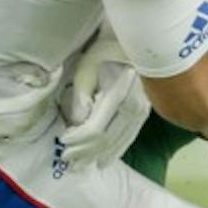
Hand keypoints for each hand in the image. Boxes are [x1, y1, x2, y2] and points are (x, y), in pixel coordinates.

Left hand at [56, 35, 148, 164]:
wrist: (135, 41)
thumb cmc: (106, 49)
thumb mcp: (88, 65)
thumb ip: (81, 93)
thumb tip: (78, 120)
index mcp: (119, 94)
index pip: (96, 128)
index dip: (79, 139)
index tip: (63, 142)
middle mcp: (134, 106)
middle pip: (108, 139)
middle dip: (86, 153)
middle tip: (68, 162)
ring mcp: (142, 110)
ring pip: (119, 140)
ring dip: (100, 155)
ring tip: (83, 166)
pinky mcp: (144, 111)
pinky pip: (129, 136)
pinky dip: (115, 149)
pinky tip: (106, 159)